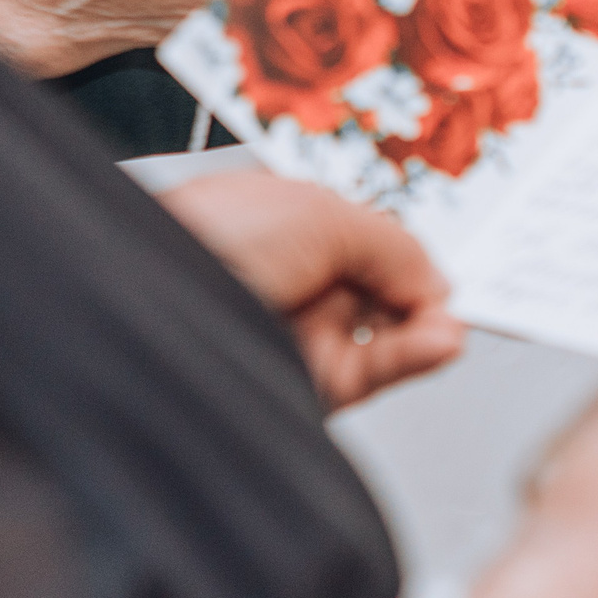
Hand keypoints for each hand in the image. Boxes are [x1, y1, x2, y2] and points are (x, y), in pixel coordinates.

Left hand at [159, 171, 463, 408]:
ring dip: (430, 328)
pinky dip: (418, 355)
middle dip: (425, 293)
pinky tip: (440, 340)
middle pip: (386, 291)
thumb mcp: (325, 214)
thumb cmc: (204, 237)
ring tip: (447, 324)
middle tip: (447, 296)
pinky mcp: (310, 383)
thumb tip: (438, 288)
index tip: (446, 262)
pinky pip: (378, 369)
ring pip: (390, 336)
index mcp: (288, 225)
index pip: (369, 242)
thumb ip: (395, 246)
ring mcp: (301, 333)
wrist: (149, 306)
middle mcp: (294, 280)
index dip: (409, 252)